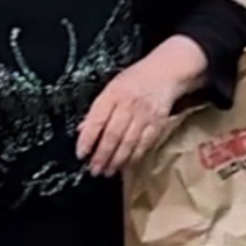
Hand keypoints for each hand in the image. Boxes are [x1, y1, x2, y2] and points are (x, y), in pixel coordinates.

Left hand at [76, 40, 205, 177]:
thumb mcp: (111, 88)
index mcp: (112, 94)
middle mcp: (128, 104)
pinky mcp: (158, 123)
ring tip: (107, 171)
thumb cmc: (134, 81)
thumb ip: (97, 110)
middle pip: (113, 135)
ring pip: (128, 142)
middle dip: (102, 155)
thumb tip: (82, 130)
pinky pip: (144, 144)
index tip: (81, 154)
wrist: (165, 73)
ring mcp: (144, 115)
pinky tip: (126, 166)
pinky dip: (134, 157)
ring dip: (116, 160)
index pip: (97, 120)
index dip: (87, 139)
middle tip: (94, 169)